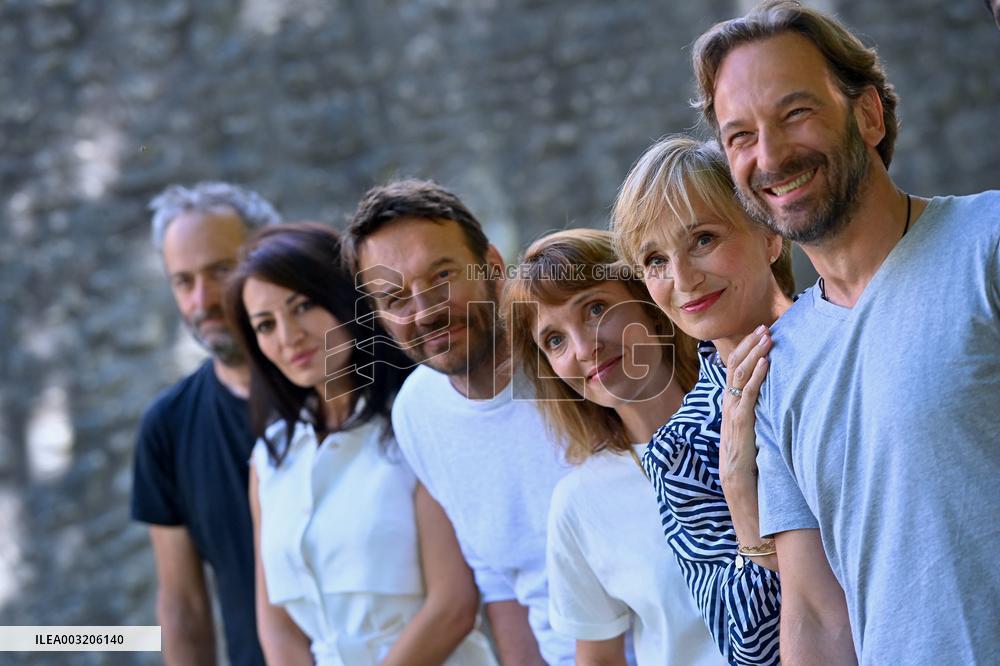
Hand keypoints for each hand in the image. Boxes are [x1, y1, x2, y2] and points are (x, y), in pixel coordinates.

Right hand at [719, 326, 771, 489]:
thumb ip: (751, 404)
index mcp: (729, 398)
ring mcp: (734, 407)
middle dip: (750, 343)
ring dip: (755, 353)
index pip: (733, 364)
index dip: (745, 347)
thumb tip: (765, 389)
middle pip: (735, 363)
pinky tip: (765, 362)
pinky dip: (757, 375)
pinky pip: (749, 392)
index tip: (758, 332)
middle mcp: (728, 399)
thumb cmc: (744, 448)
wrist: (735, 473)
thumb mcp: (746, 420)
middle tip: (764, 327)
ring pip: (741, 373)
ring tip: (767, 338)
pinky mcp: (743, 418)